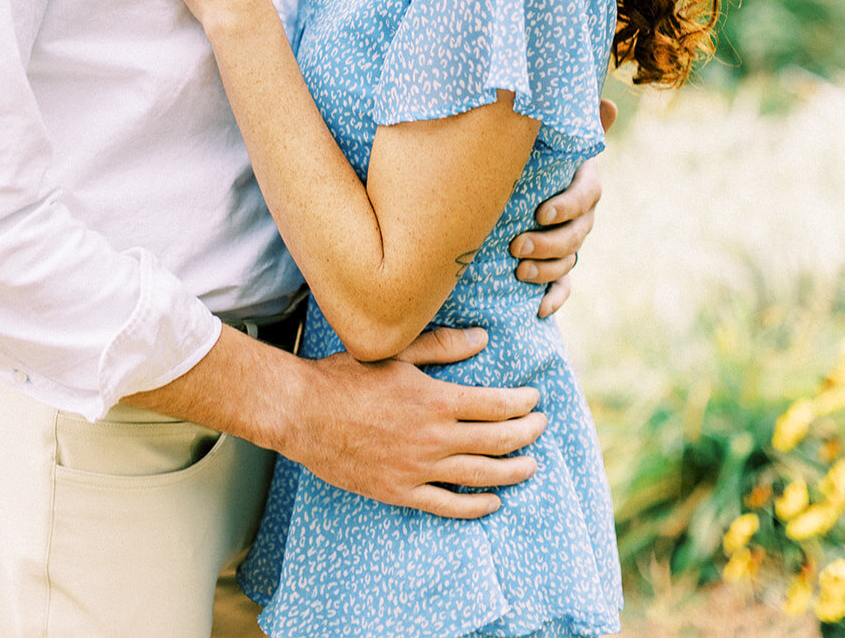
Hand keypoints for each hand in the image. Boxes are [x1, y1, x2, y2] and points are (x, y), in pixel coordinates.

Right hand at [293, 326, 545, 518]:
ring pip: (480, 476)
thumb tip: (481, 338)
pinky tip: (492, 502)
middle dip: (526, 433)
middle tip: (541, 426)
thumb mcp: (397, 352)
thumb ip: (442, 346)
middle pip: (497, 440)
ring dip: (512, 471)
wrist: (303, 413)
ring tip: (531, 465)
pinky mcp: (400, 492)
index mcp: (435, 400)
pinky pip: (448, 506)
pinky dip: (475, 506)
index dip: (521, 402)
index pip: (495, 404)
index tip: (534, 399)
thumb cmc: (347, 376)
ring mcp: (418, 470)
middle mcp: (433, 438)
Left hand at [509, 97, 616, 318]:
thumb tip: (606, 100)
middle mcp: (579, 214)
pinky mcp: (555, 265)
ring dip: (546, 270)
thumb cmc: (528, 154)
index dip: (566, 205)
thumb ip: (569, 122)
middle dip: (549, 243)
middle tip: (516, 246)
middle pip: (577, 234)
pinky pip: (563, 288)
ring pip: (569, 261)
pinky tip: (539, 310)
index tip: (540, 212)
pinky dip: (554, 300)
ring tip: (518, 270)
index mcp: (581, 182)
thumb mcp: (544, 139)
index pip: (586, 196)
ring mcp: (569, 241)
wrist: (505, 188)